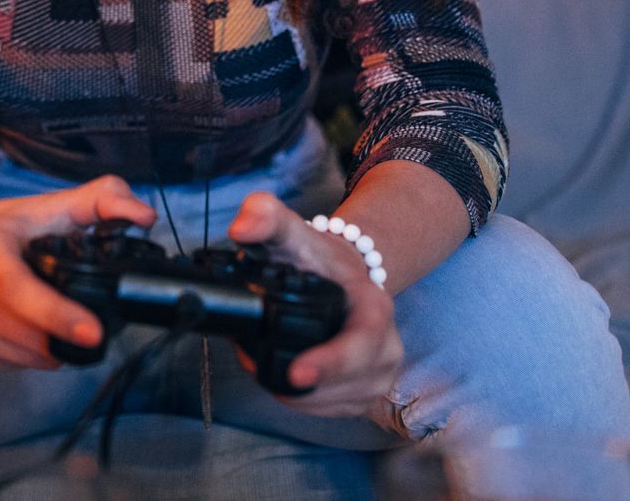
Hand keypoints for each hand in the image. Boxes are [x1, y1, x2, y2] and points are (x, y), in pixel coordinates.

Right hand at [0, 177, 154, 370]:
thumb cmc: (7, 226)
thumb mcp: (54, 203)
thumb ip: (105, 199)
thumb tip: (144, 216)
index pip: (18, 290)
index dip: (57, 314)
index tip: (94, 332)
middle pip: (30, 334)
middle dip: (67, 334)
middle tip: (87, 319)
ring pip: (27, 357)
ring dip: (52, 347)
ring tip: (54, 317)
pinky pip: (14, 366)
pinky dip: (33, 355)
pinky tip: (32, 328)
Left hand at [225, 192, 401, 416]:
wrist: (341, 272)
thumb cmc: (316, 257)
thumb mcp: (291, 231)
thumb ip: (265, 218)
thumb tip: (242, 228)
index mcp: (375, 310)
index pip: (360, 346)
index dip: (330, 364)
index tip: (297, 373)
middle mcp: (387, 347)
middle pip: (346, 384)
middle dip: (298, 383)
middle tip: (255, 362)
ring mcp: (379, 375)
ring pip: (333, 403)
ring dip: (294, 392)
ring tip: (263, 363)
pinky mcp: (363, 394)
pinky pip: (330, 410)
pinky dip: (300, 400)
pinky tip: (280, 376)